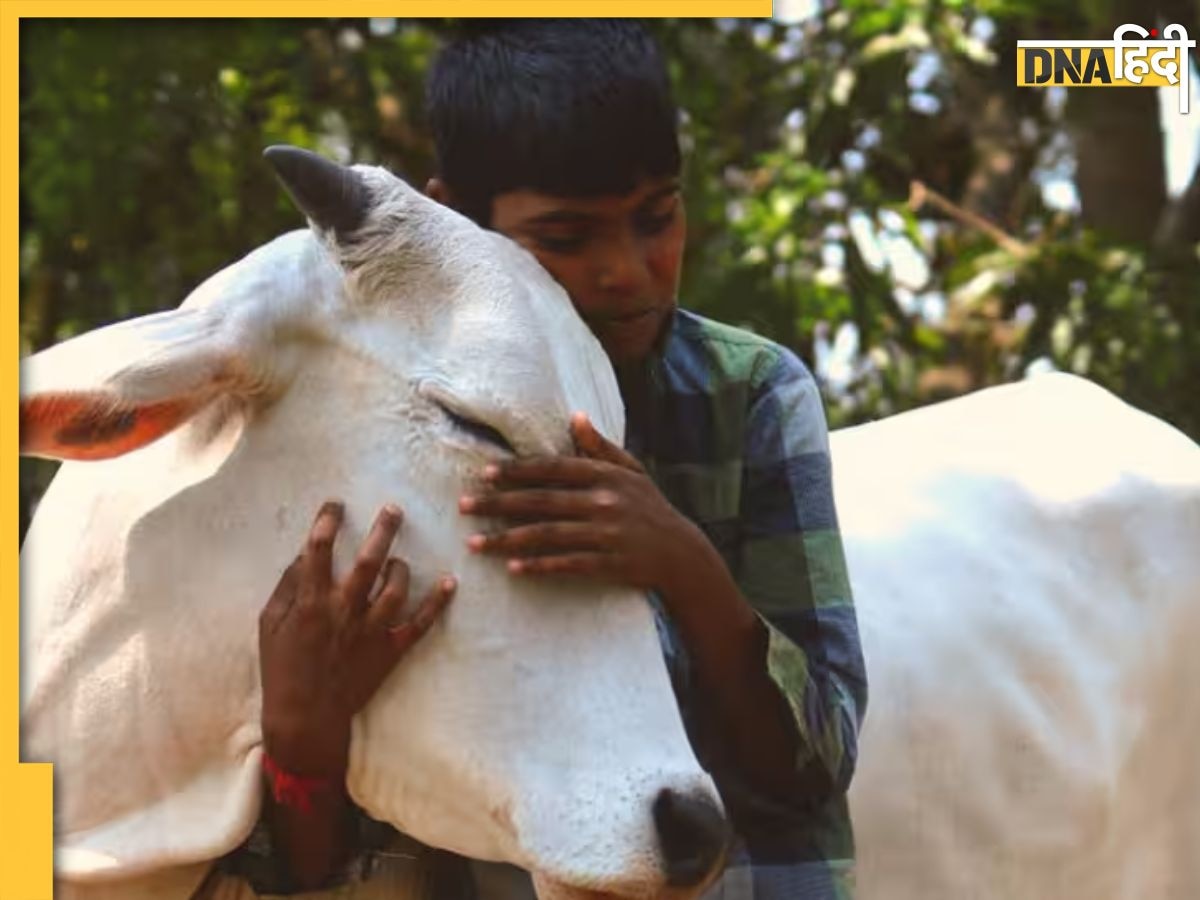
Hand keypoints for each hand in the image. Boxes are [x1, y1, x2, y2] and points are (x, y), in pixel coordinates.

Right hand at [259, 501, 455, 776]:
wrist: (305, 717)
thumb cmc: (282, 667)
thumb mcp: (270, 624)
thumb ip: (287, 586)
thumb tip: (304, 554)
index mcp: (311, 603)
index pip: (319, 550)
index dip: (327, 521)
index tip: (336, 504)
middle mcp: (344, 612)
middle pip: (367, 561)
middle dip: (382, 530)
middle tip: (394, 509)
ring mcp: (370, 632)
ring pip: (396, 589)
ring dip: (401, 568)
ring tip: (399, 559)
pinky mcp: (390, 651)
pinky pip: (420, 624)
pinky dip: (438, 603)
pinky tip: (450, 582)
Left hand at [459, 413, 699, 589]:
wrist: (681, 554)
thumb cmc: (650, 508)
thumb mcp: (631, 471)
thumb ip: (600, 447)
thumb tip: (576, 417)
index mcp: (605, 475)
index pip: (552, 468)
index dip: (517, 471)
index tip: (484, 473)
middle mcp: (603, 501)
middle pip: (541, 501)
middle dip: (497, 504)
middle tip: (464, 506)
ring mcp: (606, 534)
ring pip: (547, 535)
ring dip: (507, 540)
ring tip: (475, 543)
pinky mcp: (608, 563)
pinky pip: (566, 563)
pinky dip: (538, 565)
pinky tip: (512, 567)